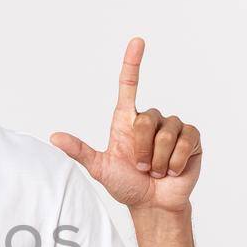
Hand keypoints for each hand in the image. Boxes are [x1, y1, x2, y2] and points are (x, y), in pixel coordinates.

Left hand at [50, 37, 200, 210]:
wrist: (152, 204)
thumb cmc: (126, 184)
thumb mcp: (100, 168)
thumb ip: (80, 152)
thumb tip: (54, 137)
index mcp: (127, 121)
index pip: (129, 85)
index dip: (132, 63)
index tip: (137, 41)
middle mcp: (151, 120)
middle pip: (146, 120)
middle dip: (141, 149)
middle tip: (141, 167)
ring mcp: (173, 128)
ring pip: (167, 133)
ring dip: (159, 159)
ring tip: (156, 171)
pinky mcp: (192, 139)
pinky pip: (186, 142)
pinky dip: (176, 161)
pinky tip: (173, 171)